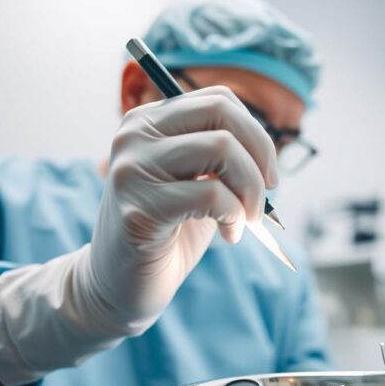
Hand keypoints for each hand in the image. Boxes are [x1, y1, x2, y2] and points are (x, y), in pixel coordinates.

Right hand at [85, 85, 278, 325]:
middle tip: (263, 195)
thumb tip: (266, 147)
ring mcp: (132, 169)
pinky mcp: (139, 209)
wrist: (118, 285)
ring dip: (250, 190)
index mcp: (147, 121)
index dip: (257, 134)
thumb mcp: (195, 181)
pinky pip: (213, 196)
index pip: (219, 100)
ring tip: (245, 219)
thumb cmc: (168, 231)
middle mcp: (134, 135)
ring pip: (222, 148)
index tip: (265, 173)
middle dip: (260, 155)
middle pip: (222, 114)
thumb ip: (220, 153)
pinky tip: (228, 235)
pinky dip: (235, 217)